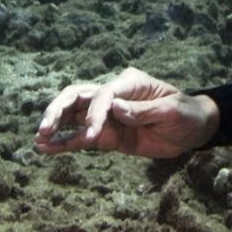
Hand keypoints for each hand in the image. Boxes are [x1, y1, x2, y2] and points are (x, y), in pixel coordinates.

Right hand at [34, 66, 219, 158]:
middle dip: (59, 110)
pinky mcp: (106, 134)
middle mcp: (114, 95)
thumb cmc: (186, 114)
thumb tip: (116, 109)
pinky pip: (80, 137)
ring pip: (73, 114)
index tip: (94, 134)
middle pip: (78, 95)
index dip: (95, 112)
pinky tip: (46, 149)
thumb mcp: (172, 111)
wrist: (192, 129)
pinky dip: (64, 143)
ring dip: (55, 125)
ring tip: (39, 139)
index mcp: (130, 83)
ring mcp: (107, 115)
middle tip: (45, 129)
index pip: (104, 93)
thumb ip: (144, 110)